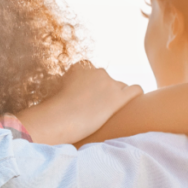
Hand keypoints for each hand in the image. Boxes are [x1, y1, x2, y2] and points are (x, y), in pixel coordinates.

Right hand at [18, 62, 142, 144]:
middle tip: (95, 110)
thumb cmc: (52, 112)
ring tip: (110, 112)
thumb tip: (64, 95)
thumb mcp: (54, 93)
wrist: (58, 119)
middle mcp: (96, 70)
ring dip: (116, 98)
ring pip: (121, 87)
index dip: (91, 87)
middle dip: (104, 93)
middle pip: (107, 80)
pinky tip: (130, 105)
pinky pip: (136, 90)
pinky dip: (135, 96)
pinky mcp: (118, 97)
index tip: (86, 99)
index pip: (92, 73)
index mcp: (80, 67)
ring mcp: (109, 83)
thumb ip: (65, 89)